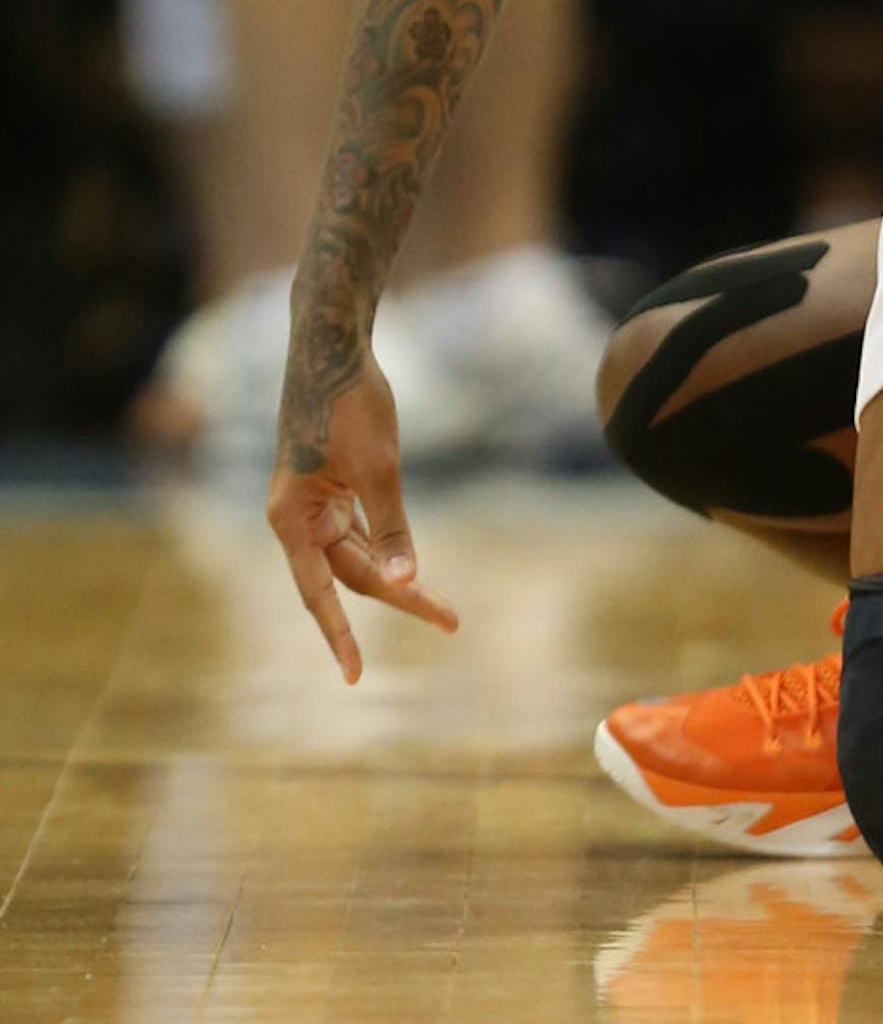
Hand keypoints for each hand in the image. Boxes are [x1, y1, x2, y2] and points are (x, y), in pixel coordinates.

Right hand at [268, 347, 458, 683]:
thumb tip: (404, 583)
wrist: (334, 346)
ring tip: (445, 608)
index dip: (338, 635)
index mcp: (292, 518)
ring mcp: (314, 506)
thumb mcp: (379, 467)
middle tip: (451, 621)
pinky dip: (387, 550)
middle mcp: (296, 519)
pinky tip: (412, 569)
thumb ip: (391, 527)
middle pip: (350, 575)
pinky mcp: (332, 491)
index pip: (319, 591)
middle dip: (400, 597)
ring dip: (398, 579)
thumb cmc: (350, 402)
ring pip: (357, 558)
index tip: (354, 677)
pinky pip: (359, 535)